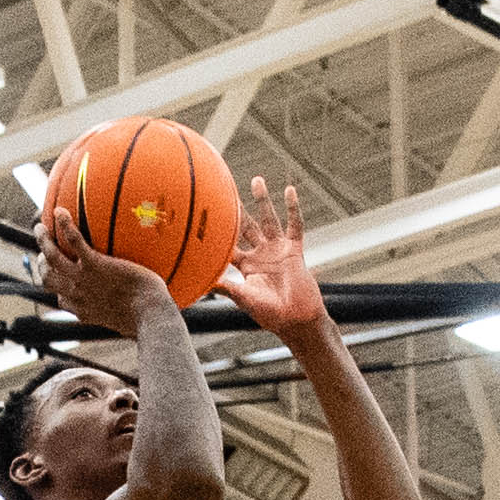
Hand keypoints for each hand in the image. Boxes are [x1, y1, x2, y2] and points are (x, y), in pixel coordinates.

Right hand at [33, 186, 169, 339]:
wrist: (150, 315)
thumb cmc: (148, 318)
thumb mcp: (131, 322)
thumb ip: (126, 312)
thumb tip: (140, 307)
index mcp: (83, 310)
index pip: (62, 298)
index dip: (57, 286)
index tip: (60, 276)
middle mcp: (76, 295)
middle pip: (47, 278)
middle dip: (40, 264)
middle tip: (42, 250)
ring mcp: (82, 279)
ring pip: (51, 257)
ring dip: (43, 240)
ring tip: (41, 226)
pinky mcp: (94, 265)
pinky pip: (74, 240)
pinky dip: (63, 225)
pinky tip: (61, 211)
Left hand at [206, 177, 320, 337]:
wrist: (296, 320)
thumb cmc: (269, 315)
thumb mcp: (244, 299)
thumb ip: (227, 288)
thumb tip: (203, 282)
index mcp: (246, 266)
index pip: (228, 244)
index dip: (218, 232)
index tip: (206, 216)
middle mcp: (261, 254)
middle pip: (246, 226)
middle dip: (237, 210)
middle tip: (226, 189)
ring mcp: (278, 250)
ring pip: (269, 220)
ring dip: (263, 200)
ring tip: (256, 179)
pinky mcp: (294, 250)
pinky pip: (295, 226)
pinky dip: (293, 209)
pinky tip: (289, 191)